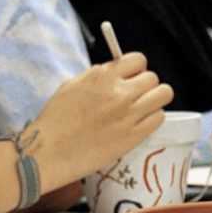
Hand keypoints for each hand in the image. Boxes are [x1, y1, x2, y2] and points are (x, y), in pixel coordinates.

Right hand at [27, 53, 173, 188]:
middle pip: (153, 78)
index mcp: (103, 76)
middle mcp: (119, 92)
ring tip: (142, 109)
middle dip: (146, 85)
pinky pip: (158, 118)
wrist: (48, 152)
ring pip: (163, 96)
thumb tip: (116, 72)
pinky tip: (138, 124)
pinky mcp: (133, 137)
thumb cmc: (55, 121)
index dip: (136, 69)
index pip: (138, 60)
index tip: (131, 77)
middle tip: (136, 96)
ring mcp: (129, 115)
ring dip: (155, 100)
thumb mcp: (72, 85)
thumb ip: (98, 76)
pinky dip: (152, 119)